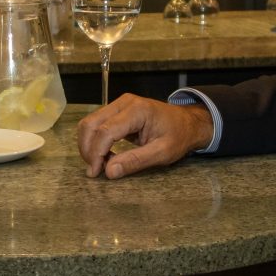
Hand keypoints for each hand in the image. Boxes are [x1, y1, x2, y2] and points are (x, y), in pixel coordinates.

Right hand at [76, 95, 213, 179]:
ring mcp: (119, 104)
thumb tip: (109, 171)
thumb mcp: (162, 153)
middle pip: (91, 124)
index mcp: (138, 111)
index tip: (96, 172)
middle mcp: (124, 103)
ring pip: (90, 123)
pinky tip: (104, 156)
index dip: (96, 153)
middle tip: (95, 170)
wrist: (188, 122)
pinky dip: (95, 141)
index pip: (106, 131)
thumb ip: (135, 161)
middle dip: (88, 149)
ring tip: (99, 164)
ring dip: (89, 145)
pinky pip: (97, 124)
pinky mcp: (116, 110)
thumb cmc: (179, 136)